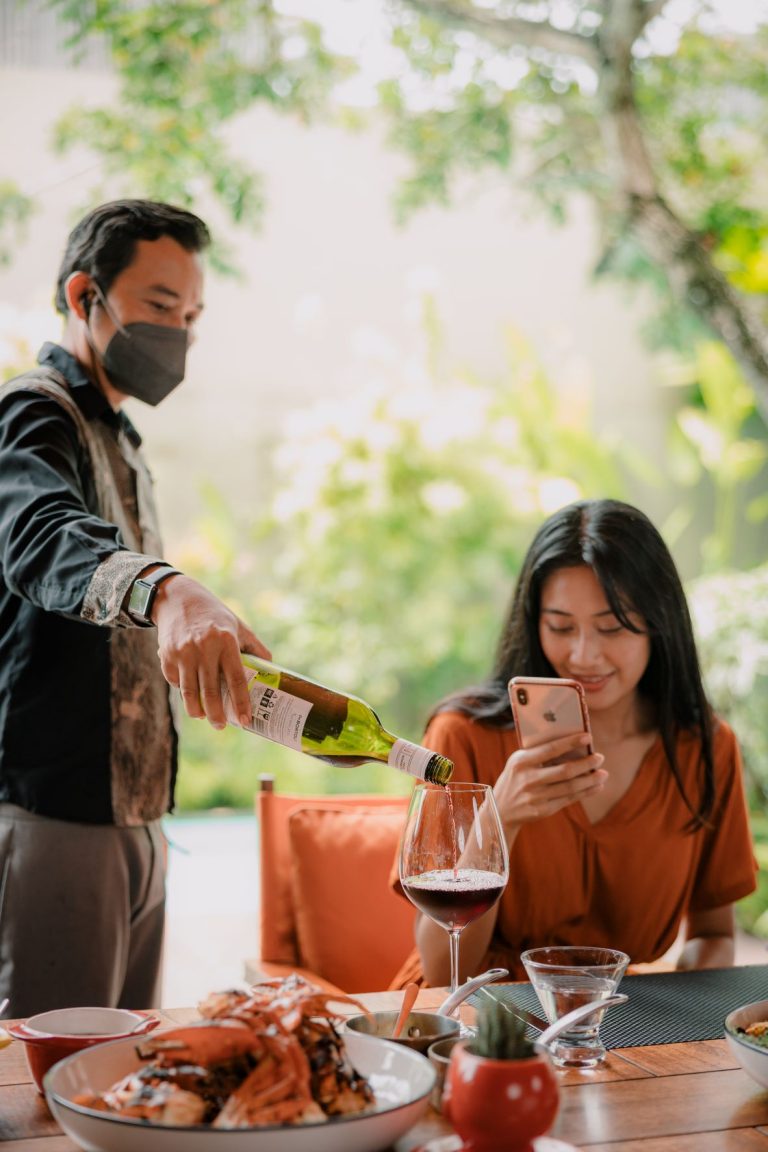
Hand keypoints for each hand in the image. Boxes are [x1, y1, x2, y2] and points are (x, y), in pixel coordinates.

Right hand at [151, 574, 270, 728]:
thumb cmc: (214, 615)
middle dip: (217, 714)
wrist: (178, 598)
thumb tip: (271, 670)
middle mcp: (203, 647)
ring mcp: (183, 653)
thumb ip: (254, 647)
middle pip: (210, 690)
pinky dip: (184, 692)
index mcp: (226, 640)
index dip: (241, 702)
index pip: (236, 678)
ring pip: (189, 692)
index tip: (246, 720)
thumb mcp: (237, 625)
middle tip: (222, 726)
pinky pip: (176, 682)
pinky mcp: (166, 656)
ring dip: (197, 710)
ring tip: (205, 717)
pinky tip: (191, 696)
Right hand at [493, 732, 606, 833]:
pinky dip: (585, 792)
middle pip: (564, 771)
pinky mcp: (543, 810)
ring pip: (570, 787)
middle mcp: (528, 779)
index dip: (570, 743)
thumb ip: (539, 754)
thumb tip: (572, 745)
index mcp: (521, 761)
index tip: (588, 737)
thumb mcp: (518, 762)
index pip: (550, 749)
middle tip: (600, 757)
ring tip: (603, 773)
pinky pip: (569, 799)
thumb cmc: (515, 778)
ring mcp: (536, 797)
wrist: (500, 809)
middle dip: (586, 763)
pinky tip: (596, 787)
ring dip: (590, 780)